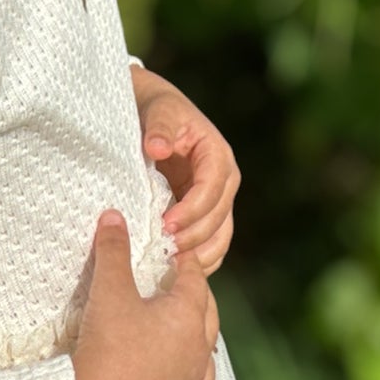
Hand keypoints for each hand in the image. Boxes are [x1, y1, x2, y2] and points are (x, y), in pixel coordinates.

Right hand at [70, 209, 217, 379]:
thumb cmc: (107, 349)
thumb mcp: (108, 292)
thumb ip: (112, 251)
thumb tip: (114, 215)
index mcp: (187, 321)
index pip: (195, 281)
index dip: (186, 263)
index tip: (179, 252)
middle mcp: (197, 358)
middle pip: (207, 321)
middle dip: (198, 301)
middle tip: (183, 288)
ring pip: (204, 365)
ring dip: (195, 348)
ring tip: (182, 339)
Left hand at [130, 63, 240, 275]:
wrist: (154, 113)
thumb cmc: (157, 110)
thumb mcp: (158, 111)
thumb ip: (159, 129)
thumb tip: (157, 148)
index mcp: (218, 156)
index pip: (211, 191)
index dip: (191, 211)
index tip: (165, 225)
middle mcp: (224, 181)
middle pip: (218, 220)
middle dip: (192, 237)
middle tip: (163, 250)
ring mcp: (217, 200)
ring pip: (219, 238)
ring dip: (198, 255)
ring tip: (169, 266)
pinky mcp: (205, 214)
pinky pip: (210, 244)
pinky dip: (196, 259)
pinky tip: (173, 270)